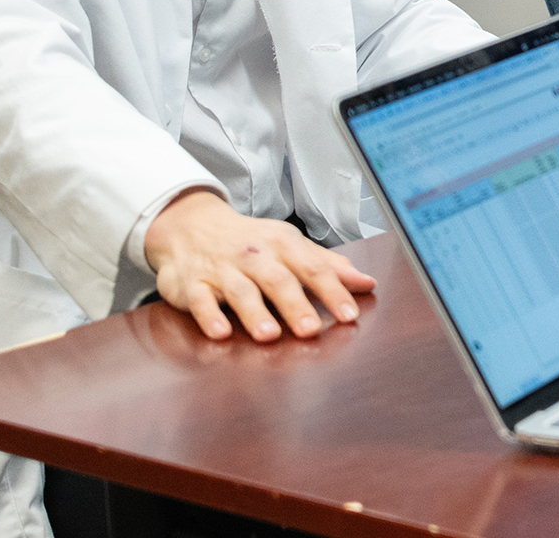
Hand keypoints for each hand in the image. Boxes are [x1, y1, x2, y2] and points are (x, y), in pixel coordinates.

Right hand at [142, 190, 373, 341]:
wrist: (192, 224)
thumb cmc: (250, 240)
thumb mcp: (290, 245)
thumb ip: (328, 266)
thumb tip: (366, 283)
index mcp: (283, 244)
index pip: (314, 268)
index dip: (333, 292)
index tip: (349, 315)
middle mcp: (254, 255)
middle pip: (278, 280)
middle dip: (295, 305)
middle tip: (310, 330)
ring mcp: (222, 270)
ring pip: (240, 291)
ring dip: (255, 313)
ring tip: (269, 335)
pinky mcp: (192, 284)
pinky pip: (200, 300)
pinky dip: (209, 316)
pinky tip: (220, 333)